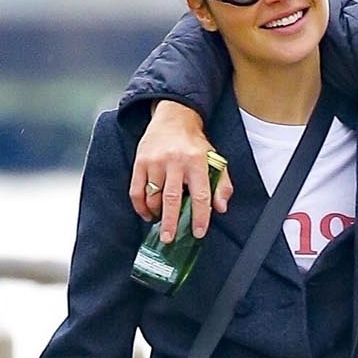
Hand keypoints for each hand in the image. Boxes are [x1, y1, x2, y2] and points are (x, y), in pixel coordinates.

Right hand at [130, 100, 232, 241]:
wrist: (174, 118)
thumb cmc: (195, 144)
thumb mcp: (215, 160)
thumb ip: (221, 184)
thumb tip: (220, 208)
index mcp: (197, 162)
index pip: (200, 195)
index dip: (200, 217)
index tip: (197, 233)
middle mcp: (175, 161)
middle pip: (172, 198)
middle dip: (171, 221)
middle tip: (169, 238)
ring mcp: (155, 161)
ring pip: (152, 196)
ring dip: (156, 213)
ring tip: (161, 222)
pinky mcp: (140, 161)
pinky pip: (136, 189)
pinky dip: (140, 205)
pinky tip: (147, 213)